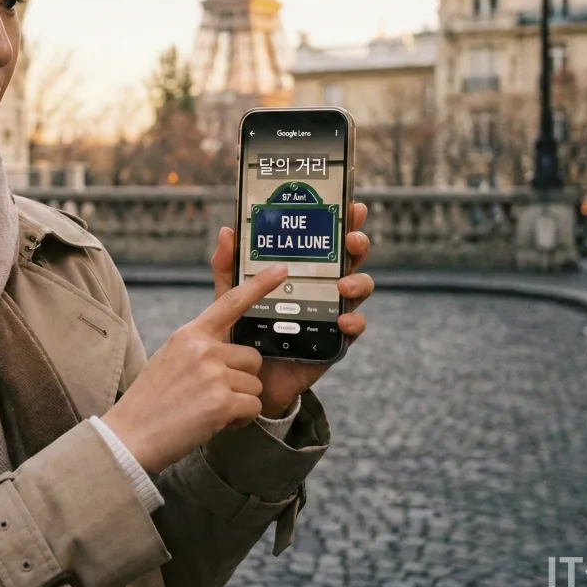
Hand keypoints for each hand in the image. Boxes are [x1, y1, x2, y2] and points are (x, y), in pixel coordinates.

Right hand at [100, 263, 288, 476]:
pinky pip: (252, 407)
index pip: (230, 302)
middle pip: (252, 358)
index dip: (259, 285)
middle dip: (241, 379)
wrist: (130, 436)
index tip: (280, 269)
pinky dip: (239, 420)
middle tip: (211, 395)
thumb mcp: (170, 359)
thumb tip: (228, 353)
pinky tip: (214, 423)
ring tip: (207, 410)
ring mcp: (213, 374)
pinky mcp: (221, 402)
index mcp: (190, 334)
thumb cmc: (150, 402)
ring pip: (254, 385)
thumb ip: (198, 348)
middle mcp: (203, 348)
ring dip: (239, 402)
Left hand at [212, 202, 371, 419]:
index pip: (326, 242)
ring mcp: (330, 314)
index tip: (352, 207)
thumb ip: (227, 267)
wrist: (244, 379)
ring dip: (358, 282)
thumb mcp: (231, 296)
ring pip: (359, 290)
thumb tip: (227, 231)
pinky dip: (354, 322)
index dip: (343, 222)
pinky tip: (343, 320)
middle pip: (350, 260)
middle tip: (352, 240)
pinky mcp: (333, 343)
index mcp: (301, 272)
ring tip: (343, 285)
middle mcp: (321, 288)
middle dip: (357, 244)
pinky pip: (353, 331)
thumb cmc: (242, 331)